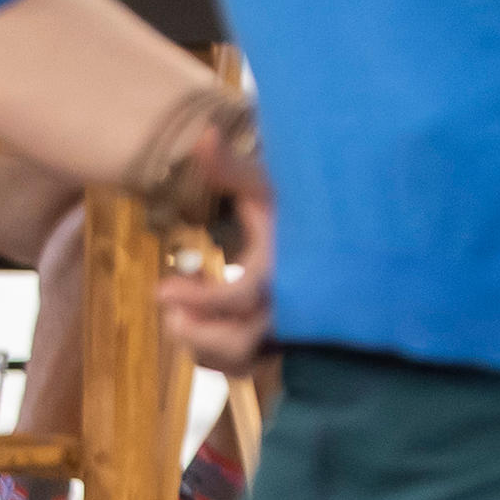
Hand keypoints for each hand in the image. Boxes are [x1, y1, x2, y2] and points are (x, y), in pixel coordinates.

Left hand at [158, 127, 275, 371]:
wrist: (338, 233)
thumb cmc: (298, 206)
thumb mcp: (267, 185)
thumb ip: (233, 167)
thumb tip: (204, 136)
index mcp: (289, 265)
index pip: (246, 296)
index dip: (201, 300)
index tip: (161, 289)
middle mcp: (294, 303)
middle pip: (246, 343)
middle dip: (200, 336)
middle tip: (168, 314)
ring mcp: (290, 325)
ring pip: (247, 359)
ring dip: (205, 349)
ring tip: (178, 323)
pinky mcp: (283, 339)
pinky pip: (251, 364)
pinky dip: (220, 357)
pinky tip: (199, 331)